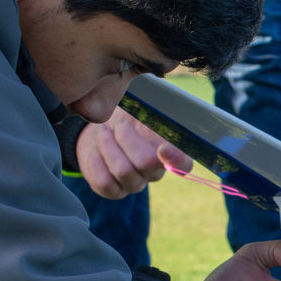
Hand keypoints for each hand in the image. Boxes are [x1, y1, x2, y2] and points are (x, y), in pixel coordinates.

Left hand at [75, 107, 193, 198]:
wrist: (100, 128)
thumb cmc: (126, 113)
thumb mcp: (142, 102)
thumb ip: (155, 101)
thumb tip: (157, 89)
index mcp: (170, 152)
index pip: (184, 164)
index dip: (176, 159)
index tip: (162, 147)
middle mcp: (156, 172)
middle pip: (146, 163)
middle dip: (126, 136)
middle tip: (118, 122)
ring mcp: (135, 184)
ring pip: (123, 171)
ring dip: (108, 145)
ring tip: (103, 130)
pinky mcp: (114, 191)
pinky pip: (105, 183)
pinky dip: (96, 162)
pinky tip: (96, 149)